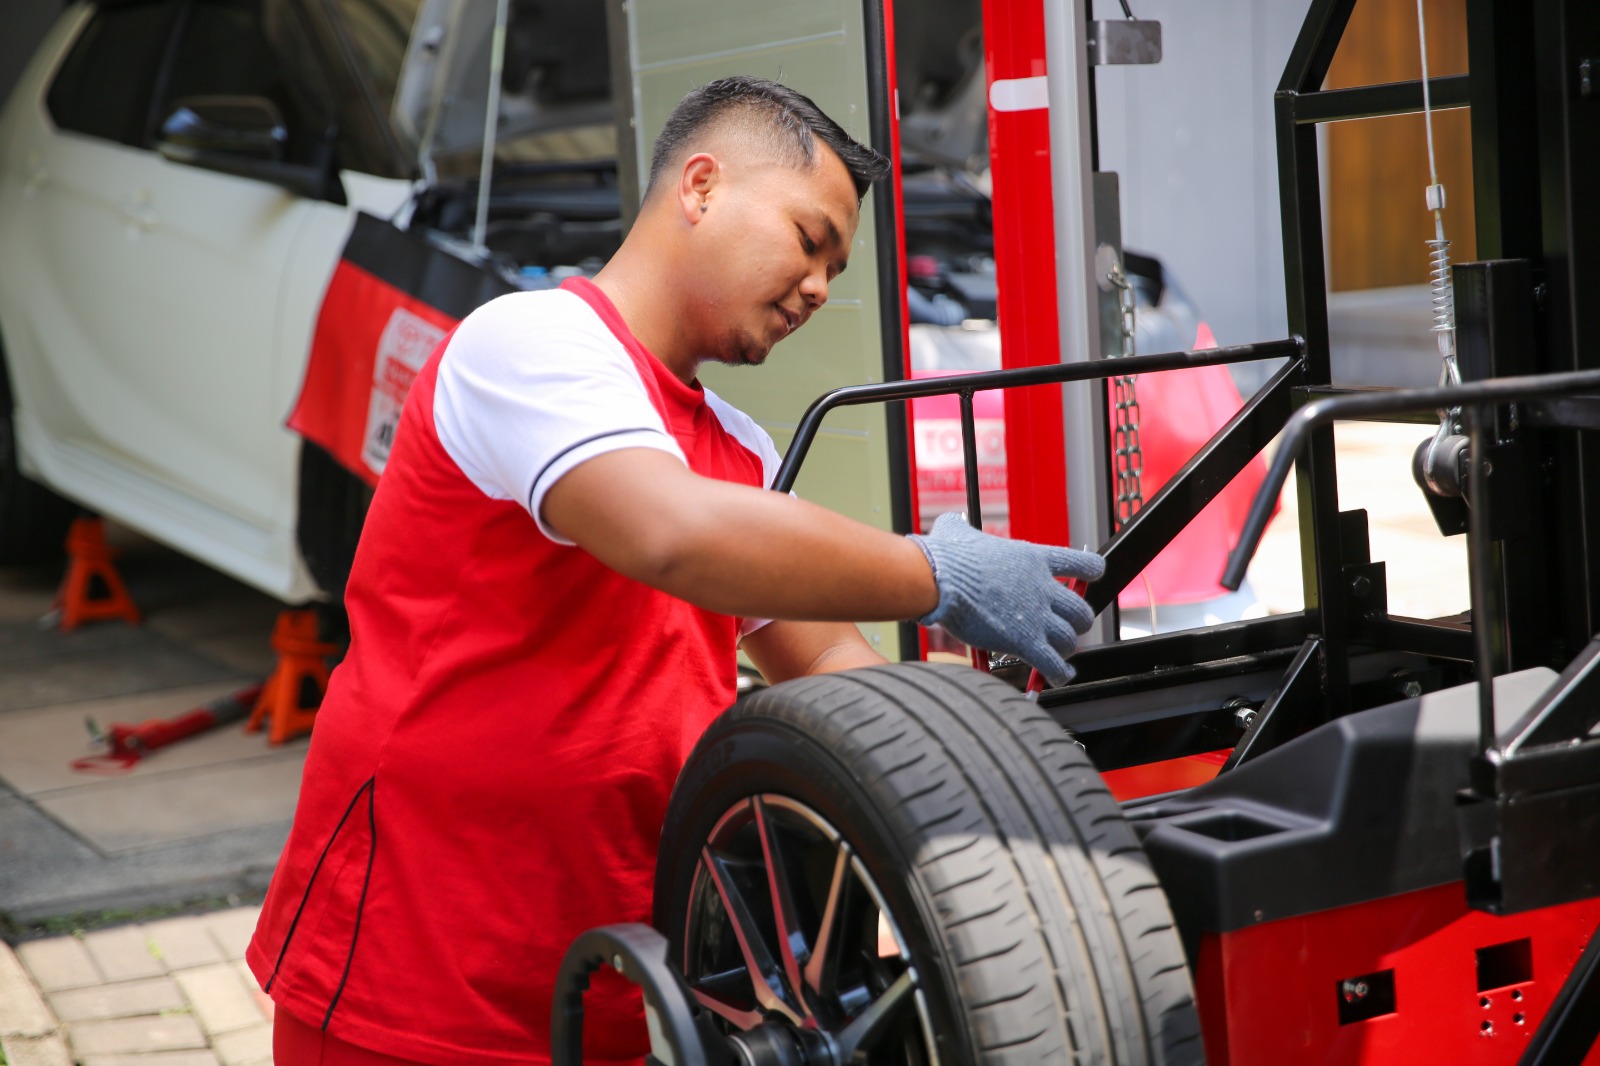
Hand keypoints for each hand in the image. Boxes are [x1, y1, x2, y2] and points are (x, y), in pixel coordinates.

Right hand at [909, 513, 1103, 684]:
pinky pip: (1053, 664)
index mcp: (1035, 559)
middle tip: (1068, 626)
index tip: (1092, 577)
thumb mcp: (958, 531)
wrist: (940, 579)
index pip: (1082, 564)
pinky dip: (1059, 673)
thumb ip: (962, 527)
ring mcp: (1036, 617)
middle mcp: (1043, 588)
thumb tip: (951, 523)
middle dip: (1078, 621)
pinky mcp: (1024, 642)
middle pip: (1081, 610)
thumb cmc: (948, 556)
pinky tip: (1058, 675)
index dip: (1091, 572)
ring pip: (1069, 639)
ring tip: (1059, 654)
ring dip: (1066, 648)